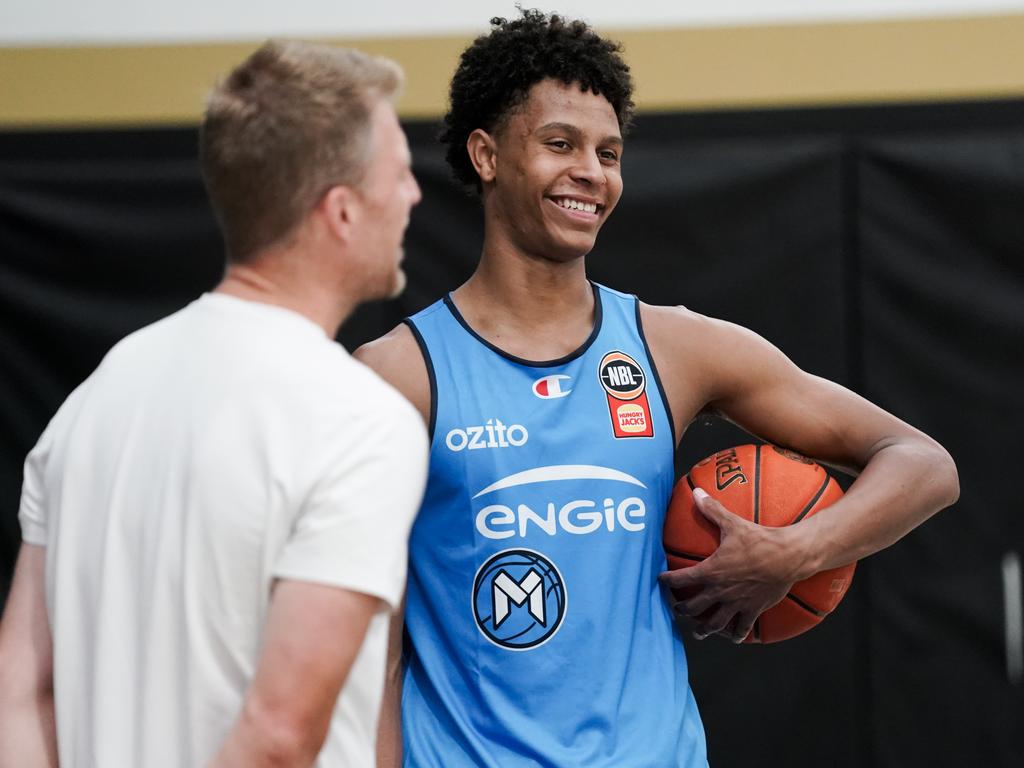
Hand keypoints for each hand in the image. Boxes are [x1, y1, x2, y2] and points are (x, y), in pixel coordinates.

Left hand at [660, 487, 808, 642]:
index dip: (667, 581)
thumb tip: (696, 492)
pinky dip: (737, 634)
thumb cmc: (759, 539)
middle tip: (676, 610)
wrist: (788, 557)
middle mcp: (720, 591)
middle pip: (694, 606)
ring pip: (715, 623)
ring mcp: (736, 603)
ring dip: (704, 629)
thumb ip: (712, 510)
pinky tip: (734, 638)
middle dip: (682, 610)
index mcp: (710, 571)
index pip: (681, 579)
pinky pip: (743, 627)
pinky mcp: (753, 610)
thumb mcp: (732, 523)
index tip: (660, 581)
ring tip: (698, 633)